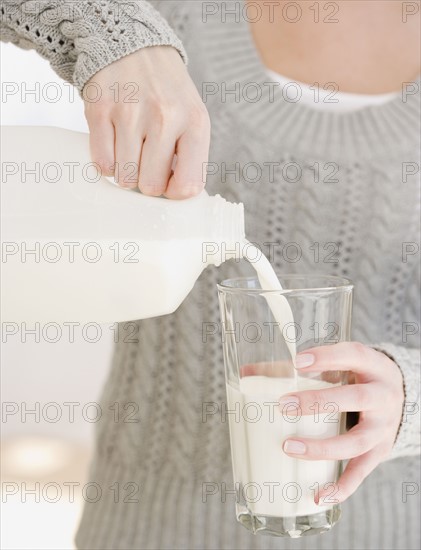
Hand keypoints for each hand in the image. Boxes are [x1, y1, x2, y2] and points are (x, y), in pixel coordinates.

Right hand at [83, 46, 210, 197]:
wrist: (133, 43)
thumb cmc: (167, 92)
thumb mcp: (193, 117)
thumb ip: (191, 157)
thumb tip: (177, 197)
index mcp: (195, 123)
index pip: (188, 186)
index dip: (174, 191)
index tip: (168, 181)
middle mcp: (165, 118)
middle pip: (151, 186)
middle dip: (147, 181)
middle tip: (146, 162)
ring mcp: (130, 113)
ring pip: (124, 178)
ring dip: (126, 172)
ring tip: (131, 150)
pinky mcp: (100, 110)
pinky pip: (102, 164)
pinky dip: (107, 162)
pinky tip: (114, 144)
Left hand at [279, 342, 404, 504]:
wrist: (401, 397)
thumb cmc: (356, 377)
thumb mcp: (338, 365)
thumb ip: (297, 368)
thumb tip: (246, 373)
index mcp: (371, 365)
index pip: (353, 355)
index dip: (326, 358)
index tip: (297, 362)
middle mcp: (382, 395)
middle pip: (356, 398)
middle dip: (319, 402)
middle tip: (284, 405)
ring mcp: (383, 427)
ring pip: (356, 440)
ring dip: (322, 447)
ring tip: (288, 447)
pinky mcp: (380, 452)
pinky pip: (361, 472)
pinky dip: (342, 487)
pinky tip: (320, 496)